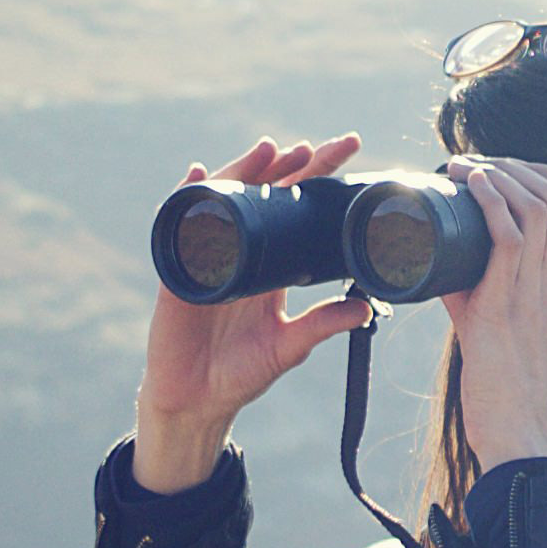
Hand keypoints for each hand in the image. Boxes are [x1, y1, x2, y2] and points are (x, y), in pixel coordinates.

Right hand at [133, 133, 372, 490]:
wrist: (196, 400)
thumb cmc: (239, 373)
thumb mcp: (288, 346)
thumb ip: (322, 324)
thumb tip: (367, 307)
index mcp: (270, 265)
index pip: (297, 210)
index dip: (318, 179)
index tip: (348, 152)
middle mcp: (240, 252)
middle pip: (264, 194)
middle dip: (287, 166)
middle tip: (315, 146)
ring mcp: (208, 256)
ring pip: (226, 200)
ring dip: (244, 170)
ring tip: (268, 150)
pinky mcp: (180, 270)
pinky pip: (182, 226)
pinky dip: (187, 197)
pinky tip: (196, 174)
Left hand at [435, 155, 546, 472]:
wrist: (516, 433)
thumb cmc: (504, 387)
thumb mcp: (498, 323)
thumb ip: (476, 289)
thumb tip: (434, 260)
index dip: (545, 175)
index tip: (503, 169)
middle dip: (518, 164)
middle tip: (476, 163)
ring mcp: (536, 290)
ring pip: (540, 204)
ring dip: (501, 173)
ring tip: (467, 167)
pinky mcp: (506, 305)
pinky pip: (511, 236)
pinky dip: (491, 200)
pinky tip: (472, 183)